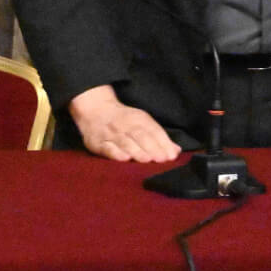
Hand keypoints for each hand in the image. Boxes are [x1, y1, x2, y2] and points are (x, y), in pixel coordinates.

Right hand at [67, 85, 181, 161]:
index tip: (171, 155)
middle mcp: (126, 125)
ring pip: (126, 142)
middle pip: (141, 136)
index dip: (163, 143)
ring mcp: (111, 134)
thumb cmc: (124, 120)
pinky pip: (107, 147)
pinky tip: (124, 158)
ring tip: (146, 160)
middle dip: (152, 148)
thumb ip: (159, 138)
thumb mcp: (142, 123)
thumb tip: (174, 151)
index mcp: (140, 119)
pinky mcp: (98, 142)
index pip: (154, 131)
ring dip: (137, 151)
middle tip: (161, 159)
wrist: (95, 110)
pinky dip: (116, 153)